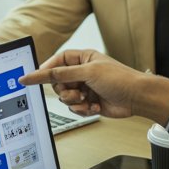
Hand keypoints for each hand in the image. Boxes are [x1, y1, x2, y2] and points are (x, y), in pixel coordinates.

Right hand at [19, 49, 134, 117]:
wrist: (138, 98)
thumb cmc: (120, 79)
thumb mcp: (87, 72)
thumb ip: (60, 74)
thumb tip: (39, 73)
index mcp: (83, 59)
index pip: (56, 62)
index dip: (44, 70)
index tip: (30, 78)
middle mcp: (83, 73)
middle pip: (58, 82)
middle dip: (65, 90)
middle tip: (76, 92)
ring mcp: (86, 88)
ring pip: (65, 98)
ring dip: (75, 102)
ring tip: (87, 100)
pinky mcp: (89, 103)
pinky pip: (75, 108)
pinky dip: (82, 110)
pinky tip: (94, 107)